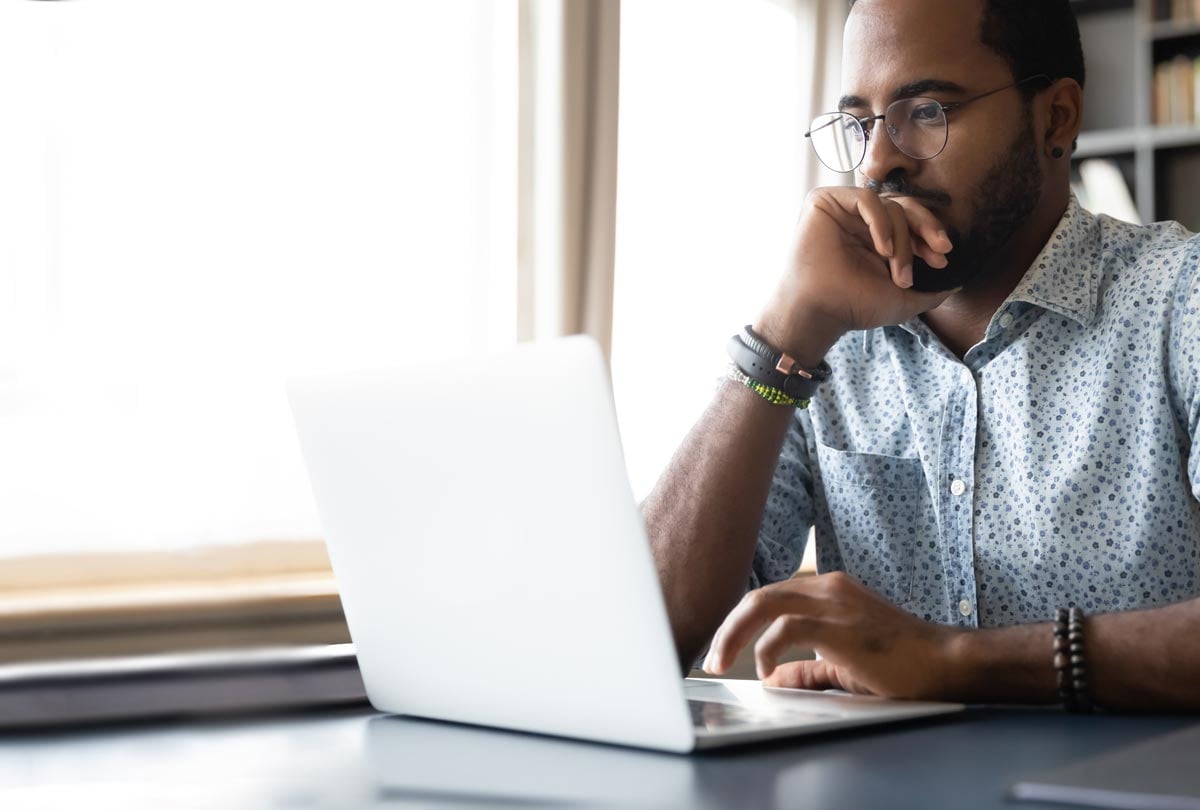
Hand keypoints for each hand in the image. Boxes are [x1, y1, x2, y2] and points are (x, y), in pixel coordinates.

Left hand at [701, 571, 964, 700]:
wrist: (944, 663)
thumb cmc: (902, 664)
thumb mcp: (844, 664)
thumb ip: (808, 669)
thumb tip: (775, 679)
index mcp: (827, 589)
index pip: (771, 597)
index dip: (741, 622)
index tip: (724, 648)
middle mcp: (827, 587)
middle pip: (758, 596)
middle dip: (727, 627)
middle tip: (712, 659)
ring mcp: (833, 602)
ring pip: (763, 603)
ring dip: (734, 634)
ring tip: (722, 662)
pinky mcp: (839, 624)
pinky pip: (786, 627)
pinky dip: (767, 647)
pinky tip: (767, 669)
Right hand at [756, 188, 957, 364]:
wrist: (820, 311)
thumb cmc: (854, 306)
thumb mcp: (905, 300)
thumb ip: (933, 291)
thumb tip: (960, 283)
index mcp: (875, 238)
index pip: (910, 222)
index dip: (930, 235)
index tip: (943, 259)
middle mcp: (860, 221)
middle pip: (905, 207)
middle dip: (927, 228)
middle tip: (940, 250)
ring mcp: (843, 210)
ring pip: (889, 206)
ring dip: (902, 240)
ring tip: (897, 270)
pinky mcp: (824, 202)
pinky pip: (866, 198)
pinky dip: (881, 222)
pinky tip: (882, 249)